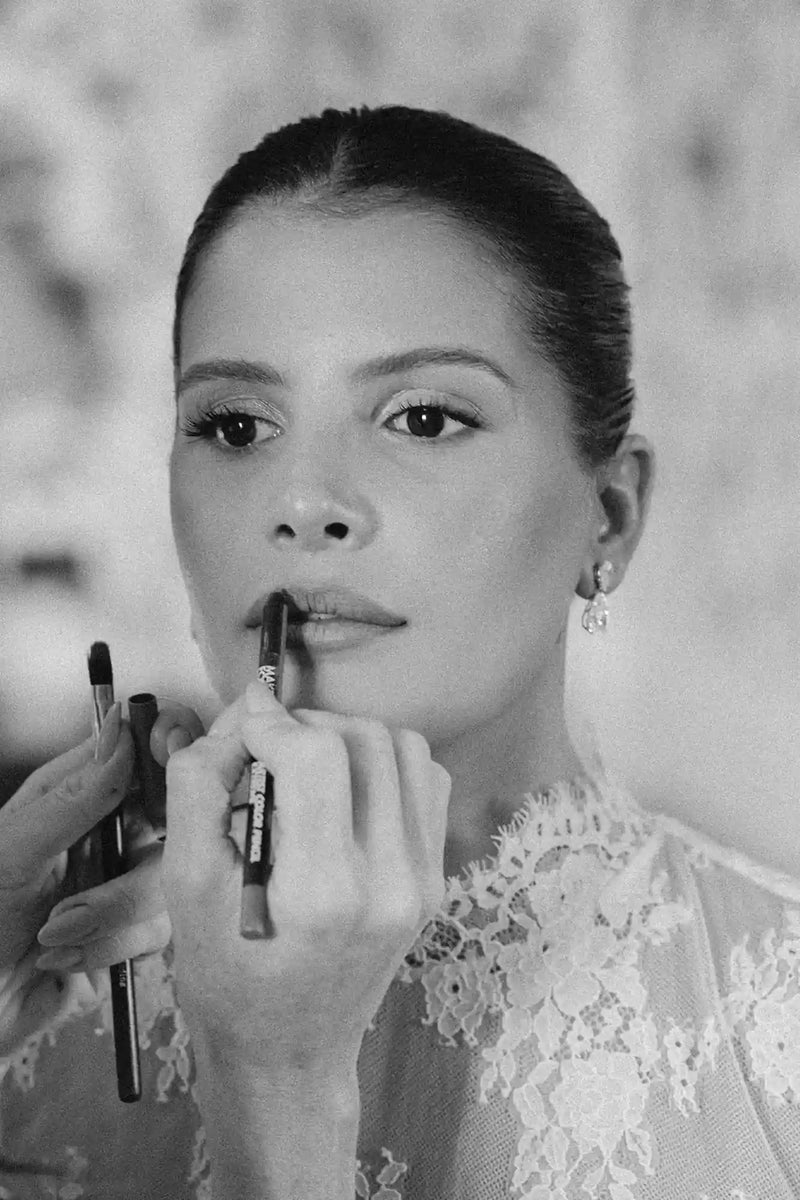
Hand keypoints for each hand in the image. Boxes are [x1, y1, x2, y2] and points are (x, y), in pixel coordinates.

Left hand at [2, 701, 204, 973]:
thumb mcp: (13, 851)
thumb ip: (75, 795)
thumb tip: (119, 730)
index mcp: (71, 798)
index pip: (135, 752)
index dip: (165, 749)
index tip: (172, 763)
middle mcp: (104, 834)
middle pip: (170, 821)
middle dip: (132, 872)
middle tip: (82, 893)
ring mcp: (122, 883)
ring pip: (168, 881)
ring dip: (110, 917)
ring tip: (55, 933)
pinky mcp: (132, 934)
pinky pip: (158, 931)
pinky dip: (110, 949)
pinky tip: (66, 957)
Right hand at [162, 682, 451, 1077]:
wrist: (290, 1052)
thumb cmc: (227, 979)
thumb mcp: (186, 888)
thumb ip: (199, 788)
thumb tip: (240, 710)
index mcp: (323, 893)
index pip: (317, 756)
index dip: (271, 724)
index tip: (240, 734)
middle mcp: (389, 883)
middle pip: (363, 740)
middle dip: (306, 726)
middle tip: (266, 751)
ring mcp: (423, 881)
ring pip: (403, 748)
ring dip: (348, 737)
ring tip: (305, 766)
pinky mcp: (435, 878)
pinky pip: (426, 779)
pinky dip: (386, 764)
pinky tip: (345, 791)